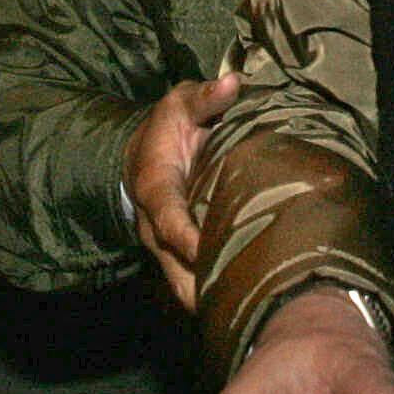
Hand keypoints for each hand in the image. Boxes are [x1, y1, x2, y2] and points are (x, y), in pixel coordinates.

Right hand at [123, 72, 241, 309]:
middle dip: (202, 286)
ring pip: (184, 282)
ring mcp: (167, 244)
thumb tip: (232, 82)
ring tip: (250, 311)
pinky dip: (215, 294)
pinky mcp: (180, 252)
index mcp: (157, 188)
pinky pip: (194, 279)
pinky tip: (248, 305)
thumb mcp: (180, 103)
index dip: (187, 237)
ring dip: (211, 298)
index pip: (169, 219)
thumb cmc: (168, 126)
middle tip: (240, 301)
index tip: (208, 251)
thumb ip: (205, 96)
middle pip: (175, 266)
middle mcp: (157, 225)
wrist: (142, 153)